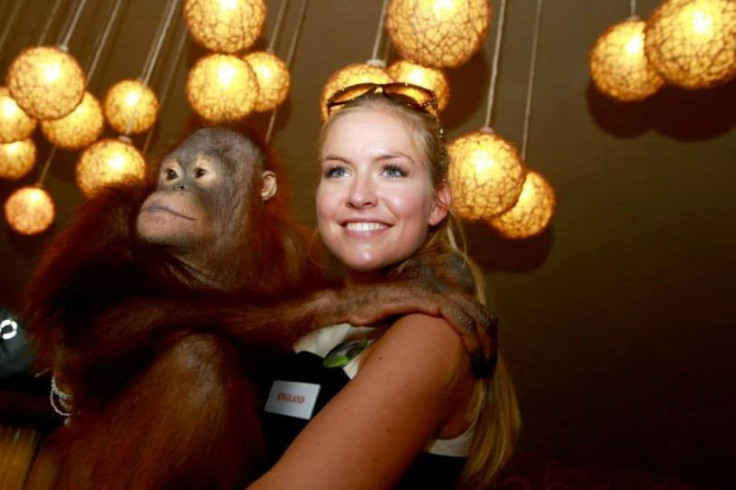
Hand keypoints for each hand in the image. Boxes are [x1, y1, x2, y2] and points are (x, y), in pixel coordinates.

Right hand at [340, 248, 498, 376]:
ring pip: (474, 317)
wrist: (352, 303)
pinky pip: (459, 319)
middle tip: (488, 367)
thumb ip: (428, 322)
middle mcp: (442, 286)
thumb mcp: (408, 317)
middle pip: (481, 313)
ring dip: (483, 345)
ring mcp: (435, 290)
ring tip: (482, 367)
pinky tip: (471, 356)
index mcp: (441, 289)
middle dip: (489, 342)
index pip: (477, 309)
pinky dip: (470, 339)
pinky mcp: (427, 298)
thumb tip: (442, 345)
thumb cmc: (375, 311)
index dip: (487, 334)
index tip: (486, 357)